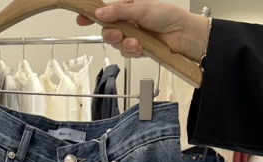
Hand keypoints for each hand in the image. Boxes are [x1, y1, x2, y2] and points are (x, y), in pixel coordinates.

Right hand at [76, 0, 209, 62]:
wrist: (182, 35)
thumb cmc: (167, 16)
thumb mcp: (141, 8)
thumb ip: (119, 12)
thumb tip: (101, 13)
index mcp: (127, 7)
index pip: (106, 11)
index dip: (92, 15)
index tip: (81, 19)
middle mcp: (128, 22)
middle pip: (108, 30)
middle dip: (111, 34)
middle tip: (118, 35)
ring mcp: (132, 36)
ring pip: (117, 44)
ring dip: (125, 44)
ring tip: (136, 43)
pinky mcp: (138, 48)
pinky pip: (127, 53)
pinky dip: (132, 51)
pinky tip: (140, 48)